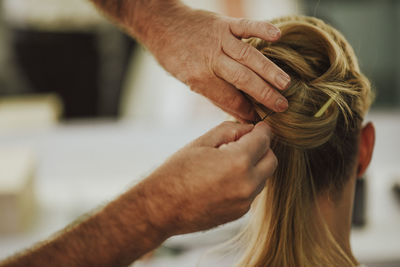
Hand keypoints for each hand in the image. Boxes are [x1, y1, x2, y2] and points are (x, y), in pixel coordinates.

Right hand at [140, 121, 276, 235]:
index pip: (264, 140)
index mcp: (238, 162)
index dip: (262, 130)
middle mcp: (247, 185)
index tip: (258, 127)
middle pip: (271, 160)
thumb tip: (248, 129)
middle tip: (244, 143)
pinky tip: (224, 178)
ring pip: (263, 177)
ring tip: (228, 161)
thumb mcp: (202, 142)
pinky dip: (246, 181)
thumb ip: (230, 130)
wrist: (161, 208)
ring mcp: (244, 202)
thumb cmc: (176, 172)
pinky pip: (252, 192)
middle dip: (262, 148)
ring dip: (254, 166)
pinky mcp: (239, 213)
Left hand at [145, 6, 289, 121]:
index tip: (260, 118)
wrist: (161, 25)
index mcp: (199, 78)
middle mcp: (210, 60)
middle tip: (282, 106)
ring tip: (286, 84)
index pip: (229, 99)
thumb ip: (214, 94)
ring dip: (269, 70)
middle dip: (264, 94)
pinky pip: (245, 26)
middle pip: (242, 80)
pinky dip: (262, 29)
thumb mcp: (188, 81)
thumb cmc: (175, 56)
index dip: (246, 110)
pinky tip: (277, 36)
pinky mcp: (223, 24)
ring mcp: (218, 40)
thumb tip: (239, 112)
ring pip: (248, 56)